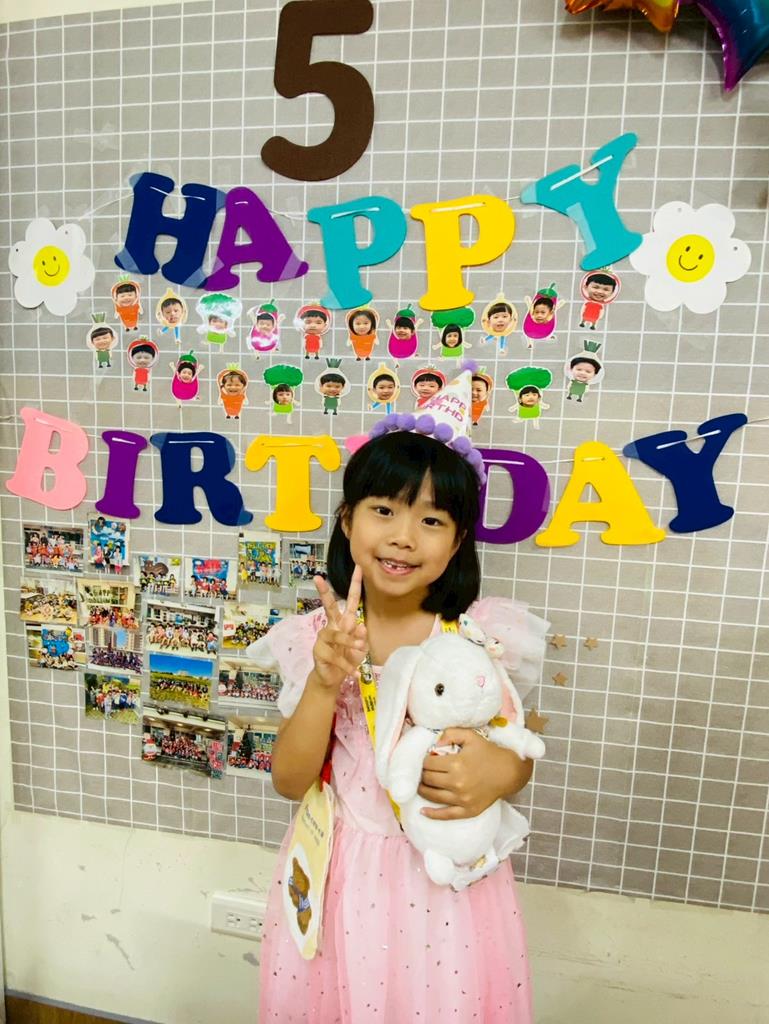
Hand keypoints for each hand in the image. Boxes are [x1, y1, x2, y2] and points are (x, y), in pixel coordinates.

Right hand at [311, 566, 367, 692]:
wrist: (333, 678)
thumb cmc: (347, 658)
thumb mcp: (359, 649)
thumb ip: (361, 639)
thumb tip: (361, 626)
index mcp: (345, 622)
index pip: (351, 600)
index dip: (355, 585)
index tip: (358, 567)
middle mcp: (332, 626)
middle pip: (329, 606)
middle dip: (324, 592)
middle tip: (317, 578)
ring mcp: (323, 638)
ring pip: (336, 634)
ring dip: (349, 642)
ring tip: (360, 649)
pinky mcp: (320, 652)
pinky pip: (336, 657)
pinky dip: (347, 666)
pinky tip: (355, 673)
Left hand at [418, 728, 532, 819]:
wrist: (509, 772)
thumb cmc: (488, 752)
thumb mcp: (471, 737)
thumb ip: (450, 733)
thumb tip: (435, 743)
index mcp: (456, 764)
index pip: (428, 763)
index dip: (423, 760)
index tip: (425, 759)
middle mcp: (457, 783)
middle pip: (428, 779)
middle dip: (422, 774)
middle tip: (422, 771)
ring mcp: (462, 799)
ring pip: (433, 796)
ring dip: (423, 790)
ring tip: (421, 785)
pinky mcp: (468, 810)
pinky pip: (446, 815)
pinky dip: (433, 814)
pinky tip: (423, 811)